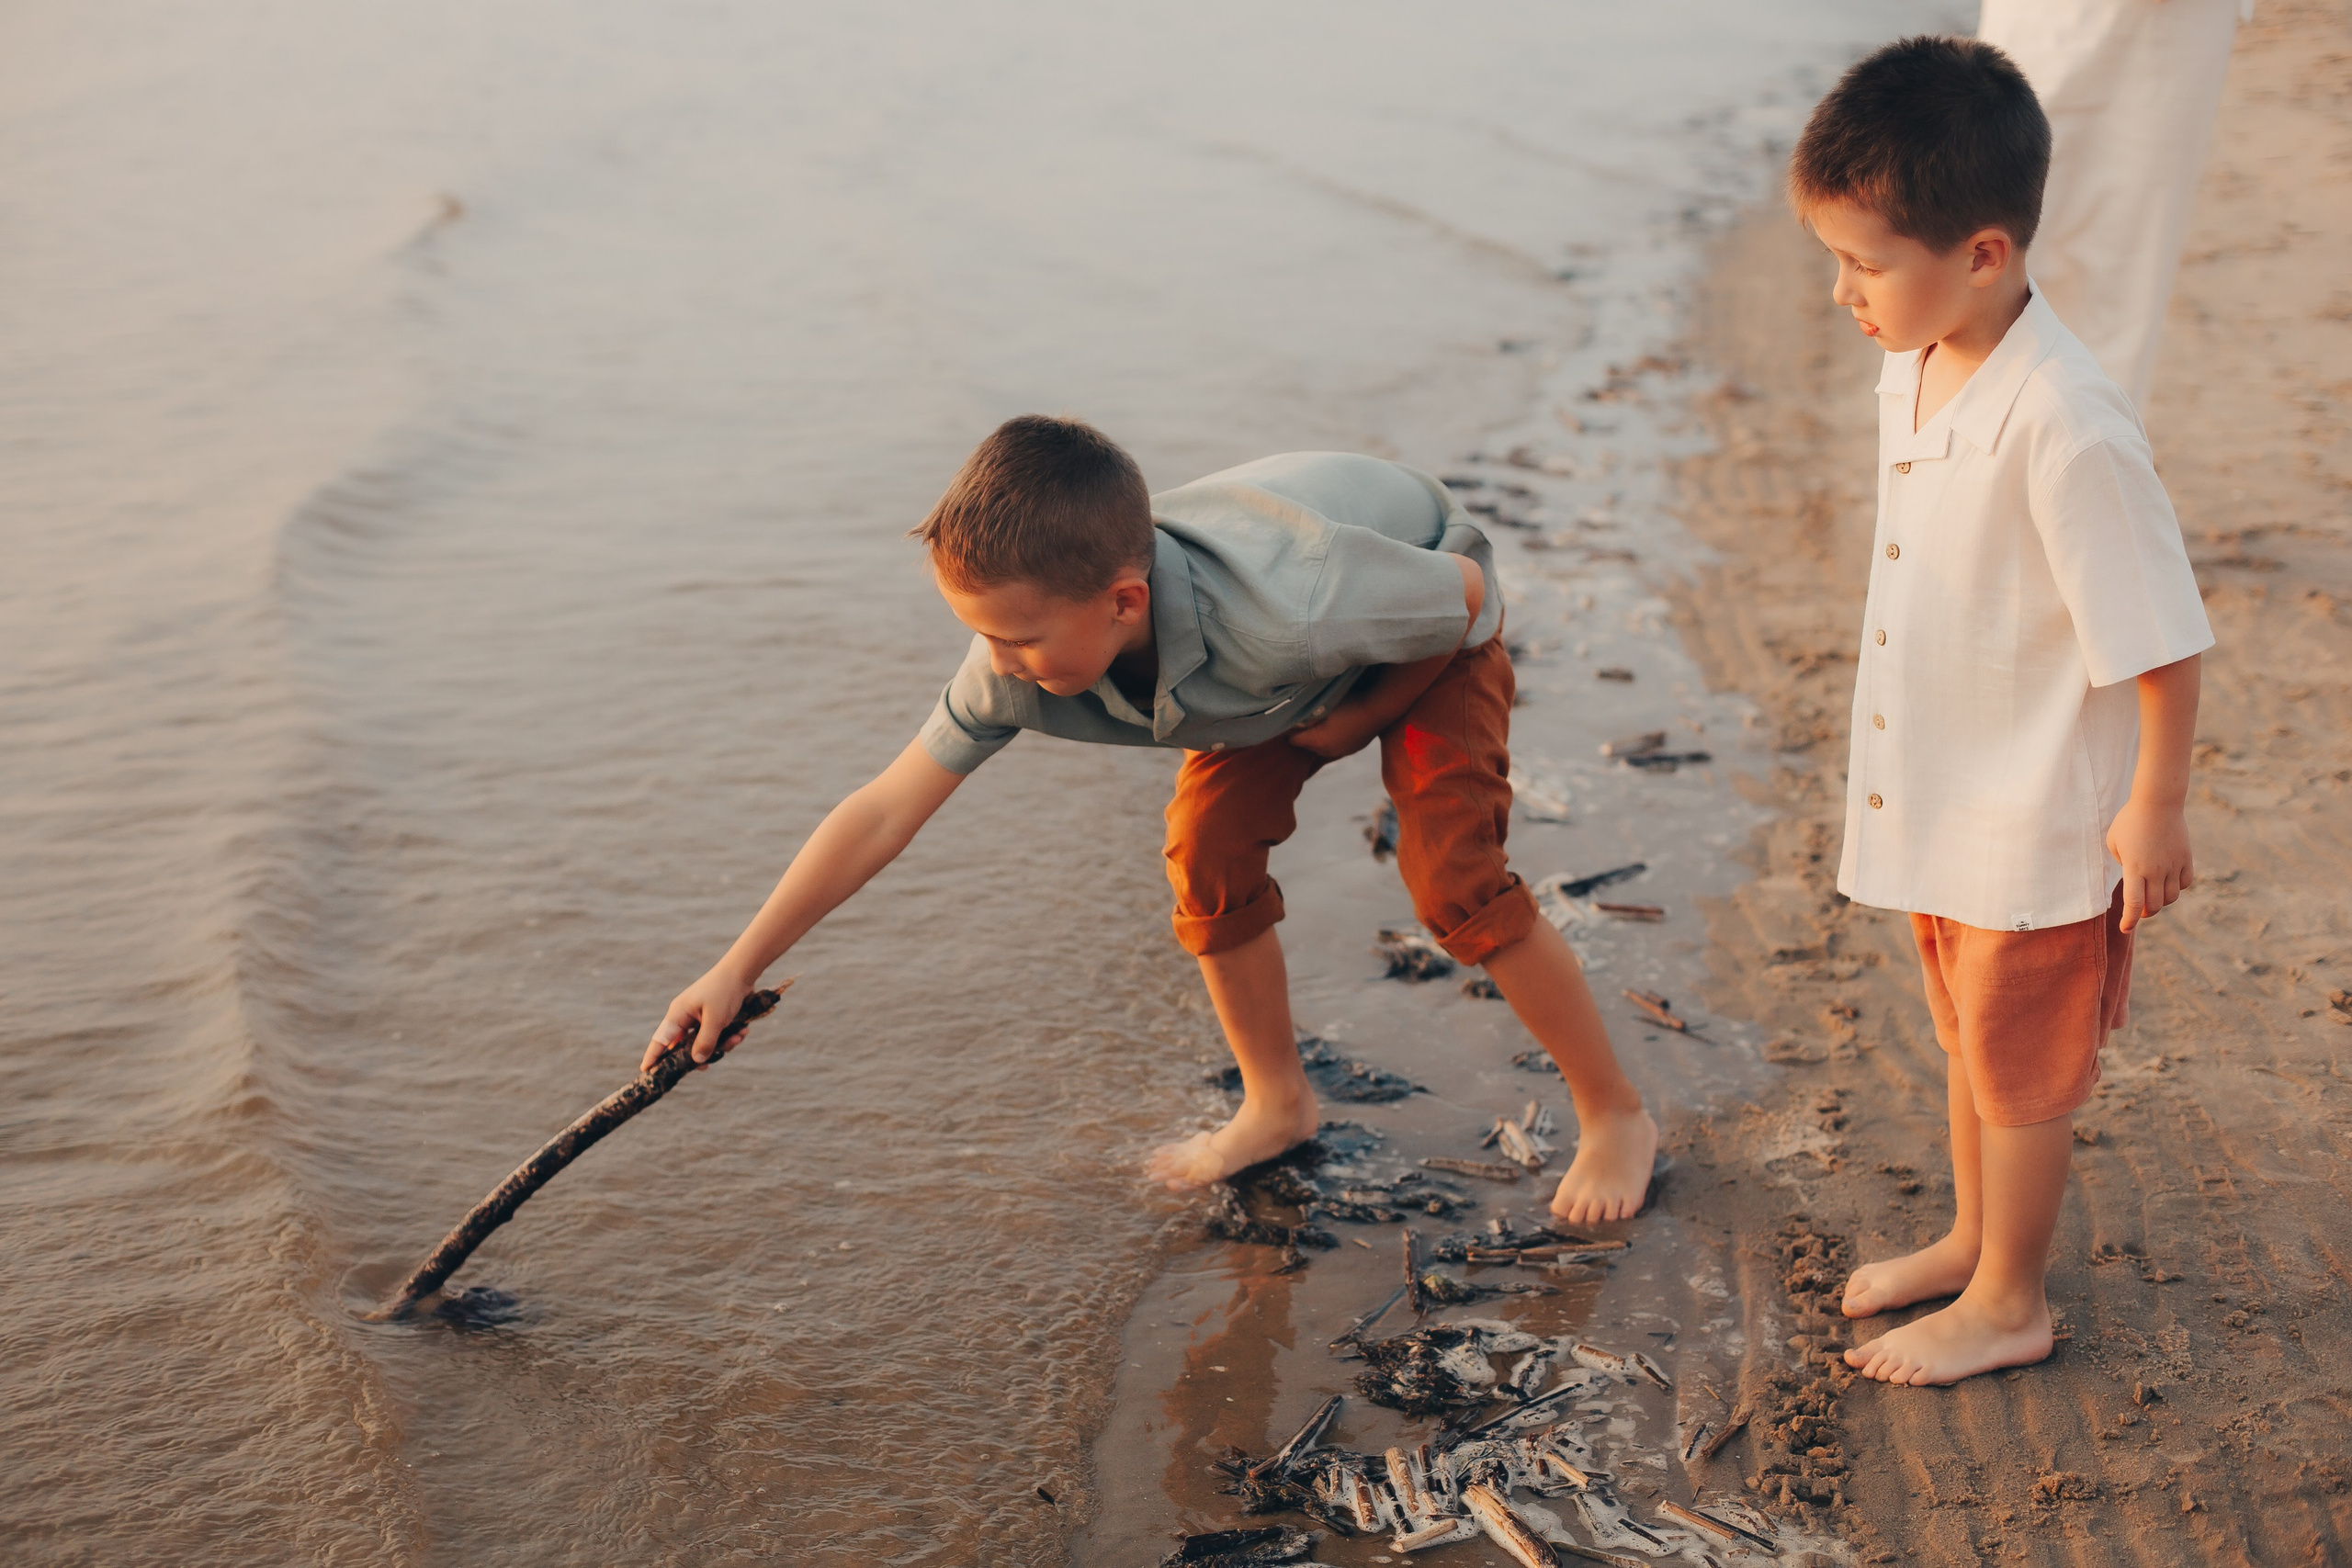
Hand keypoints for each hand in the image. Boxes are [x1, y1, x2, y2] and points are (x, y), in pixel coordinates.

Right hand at [641, 966, 756, 1071]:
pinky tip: (743, 1031)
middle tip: (708, 1066)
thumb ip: (705, 1041)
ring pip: (704, 1044)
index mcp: (678, 1014)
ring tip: (738, 1037)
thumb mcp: (715, 1019)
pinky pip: (717, 1037)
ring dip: (722, 1045)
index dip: (653, 1056)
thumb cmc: (724, 991)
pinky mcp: (713, 1019)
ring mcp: (699, 1018)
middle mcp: (685, 1017)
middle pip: (684, 1047)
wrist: (742, 972)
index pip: (661, 1040)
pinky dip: (729, 1037)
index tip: (645, 1071)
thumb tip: (697, 1061)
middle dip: (701, 1055)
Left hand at [1286, 706, 1379, 758]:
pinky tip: (1336, 729)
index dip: (1290, 730)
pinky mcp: (1353, 749)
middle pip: (1306, 747)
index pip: (1293, 740)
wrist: (1379, 708)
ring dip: (1318, 739)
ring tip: (1319, 725)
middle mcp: (1327, 751)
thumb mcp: (1323, 704)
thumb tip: (1291, 720)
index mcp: (1317, 741)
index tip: (1289, 720)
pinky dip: (1331, 740)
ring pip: (1321, 749)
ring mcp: (1342, 752)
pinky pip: (1335, 747)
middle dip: (1303, 736)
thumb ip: (1305, 714)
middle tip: (1302, 721)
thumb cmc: (1349, 702)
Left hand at [2104, 796, 2192, 933]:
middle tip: (2138, 910)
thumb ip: (2121, 864)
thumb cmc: (2129, 820)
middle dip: (2145, 912)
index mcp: (2134, 868)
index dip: (2129, 920)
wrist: (2157, 802)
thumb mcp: (2114, 842)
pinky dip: (2177, 888)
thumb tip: (2132, 877)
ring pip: (2171, 897)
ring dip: (2161, 901)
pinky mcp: (2186, 858)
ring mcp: (2173, 865)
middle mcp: (2156, 870)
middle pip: (2154, 905)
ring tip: (2152, 895)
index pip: (2133, 903)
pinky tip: (2168, 883)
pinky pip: (2185, 883)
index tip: (2125, 928)